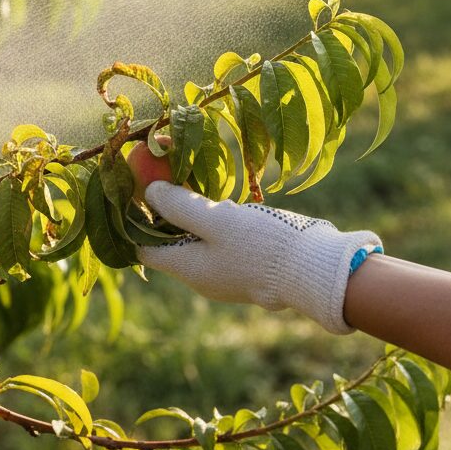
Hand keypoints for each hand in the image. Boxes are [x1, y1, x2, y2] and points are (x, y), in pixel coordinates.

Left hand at [139, 183, 381, 334]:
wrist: (316, 270)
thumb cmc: (262, 246)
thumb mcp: (217, 220)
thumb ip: (180, 206)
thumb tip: (148, 191)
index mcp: (188, 268)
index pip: (144, 246)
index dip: (135, 217)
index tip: (136, 187)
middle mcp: (202, 275)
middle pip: (169, 241)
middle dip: (165, 209)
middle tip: (166, 174)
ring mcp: (226, 271)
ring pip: (196, 239)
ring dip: (192, 212)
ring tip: (195, 181)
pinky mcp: (247, 264)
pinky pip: (219, 241)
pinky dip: (215, 221)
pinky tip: (226, 201)